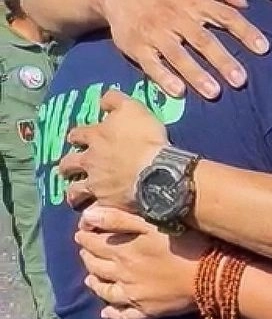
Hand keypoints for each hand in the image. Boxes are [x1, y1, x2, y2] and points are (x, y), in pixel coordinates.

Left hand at [59, 90, 168, 210]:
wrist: (157, 170)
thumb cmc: (146, 137)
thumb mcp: (133, 108)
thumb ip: (114, 100)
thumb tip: (102, 98)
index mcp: (96, 137)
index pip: (78, 134)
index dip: (77, 136)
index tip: (78, 138)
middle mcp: (90, 161)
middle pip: (69, 164)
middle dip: (67, 166)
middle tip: (68, 169)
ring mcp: (96, 184)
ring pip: (75, 190)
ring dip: (73, 193)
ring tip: (74, 197)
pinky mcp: (106, 203)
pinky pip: (93, 213)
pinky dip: (89, 217)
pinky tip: (90, 220)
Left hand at [76, 206, 207, 318]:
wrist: (210, 277)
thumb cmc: (186, 244)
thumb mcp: (154, 223)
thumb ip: (119, 218)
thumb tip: (87, 216)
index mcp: (122, 252)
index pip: (92, 242)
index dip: (84, 235)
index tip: (81, 230)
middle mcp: (121, 275)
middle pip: (95, 266)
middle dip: (87, 257)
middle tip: (85, 251)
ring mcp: (133, 296)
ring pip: (104, 291)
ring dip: (94, 283)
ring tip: (90, 278)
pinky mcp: (146, 310)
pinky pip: (124, 315)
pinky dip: (112, 313)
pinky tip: (107, 312)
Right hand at [101, 0, 267, 98]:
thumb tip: (244, 0)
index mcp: (193, 0)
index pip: (224, 16)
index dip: (245, 31)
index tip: (263, 49)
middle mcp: (175, 16)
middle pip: (203, 40)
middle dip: (223, 60)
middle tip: (241, 80)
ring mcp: (155, 32)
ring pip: (178, 55)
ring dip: (196, 74)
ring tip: (214, 92)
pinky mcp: (136, 46)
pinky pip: (150, 64)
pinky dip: (163, 78)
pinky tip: (178, 92)